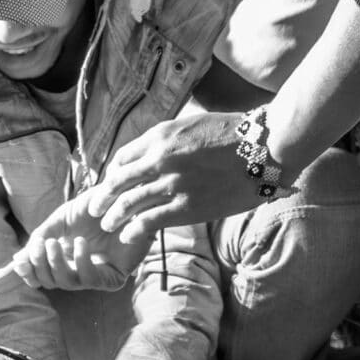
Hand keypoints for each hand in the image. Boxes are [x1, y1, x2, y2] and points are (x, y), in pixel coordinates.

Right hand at [13, 197, 143, 292]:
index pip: (41, 275)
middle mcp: (77, 269)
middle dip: (40, 266)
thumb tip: (18, 258)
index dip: (29, 272)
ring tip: (55, 244)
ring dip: (57, 264)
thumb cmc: (96, 208)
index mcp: (63, 257)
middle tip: (41, 246)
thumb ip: (41, 237)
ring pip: (67, 283)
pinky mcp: (113, 279)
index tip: (19, 261)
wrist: (125, 200)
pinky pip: (90, 279)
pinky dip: (81, 262)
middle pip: (50, 281)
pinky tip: (81, 244)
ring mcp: (95, 275)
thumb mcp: (62, 219)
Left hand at [80, 109, 259, 247]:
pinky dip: (134, 230)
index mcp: (161, 135)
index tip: (111, 185)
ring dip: (114, 216)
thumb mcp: (194, 123)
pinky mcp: (186, 207)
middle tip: (95, 208)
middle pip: (118, 181)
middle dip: (103, 197)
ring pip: (129, 203)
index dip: (113, 174)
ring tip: (108, 225)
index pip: (123, 157)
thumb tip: (162, 144)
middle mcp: (160, 158)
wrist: (264, 147)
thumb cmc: (236, 134)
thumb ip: (173, 136)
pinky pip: (149, 221)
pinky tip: (129, 236)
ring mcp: (171, 184)